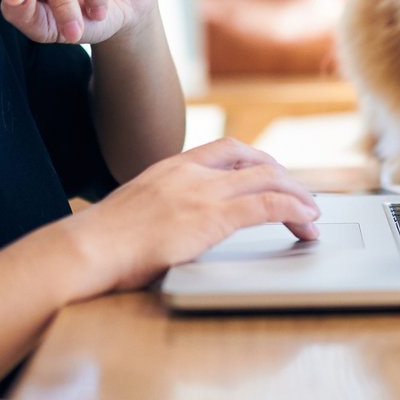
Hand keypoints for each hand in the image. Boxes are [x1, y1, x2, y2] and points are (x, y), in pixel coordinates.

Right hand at [62, 139, 321, 292]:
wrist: (86, 250)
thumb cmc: (100, 243)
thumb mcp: (133, 212)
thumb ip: (160, 209)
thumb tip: (169, 227)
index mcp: (171, 166)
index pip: (226, 150)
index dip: (257, 161)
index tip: (272, 176)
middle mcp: (190, 171)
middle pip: (253, 160)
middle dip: (283, 177)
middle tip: (301, 197)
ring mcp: (202, 192)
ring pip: (268, 180)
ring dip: (297, 196)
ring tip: (313, 215)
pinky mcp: (211, 217)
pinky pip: (266, 206)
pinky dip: (293, 210)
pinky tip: (306, 222)